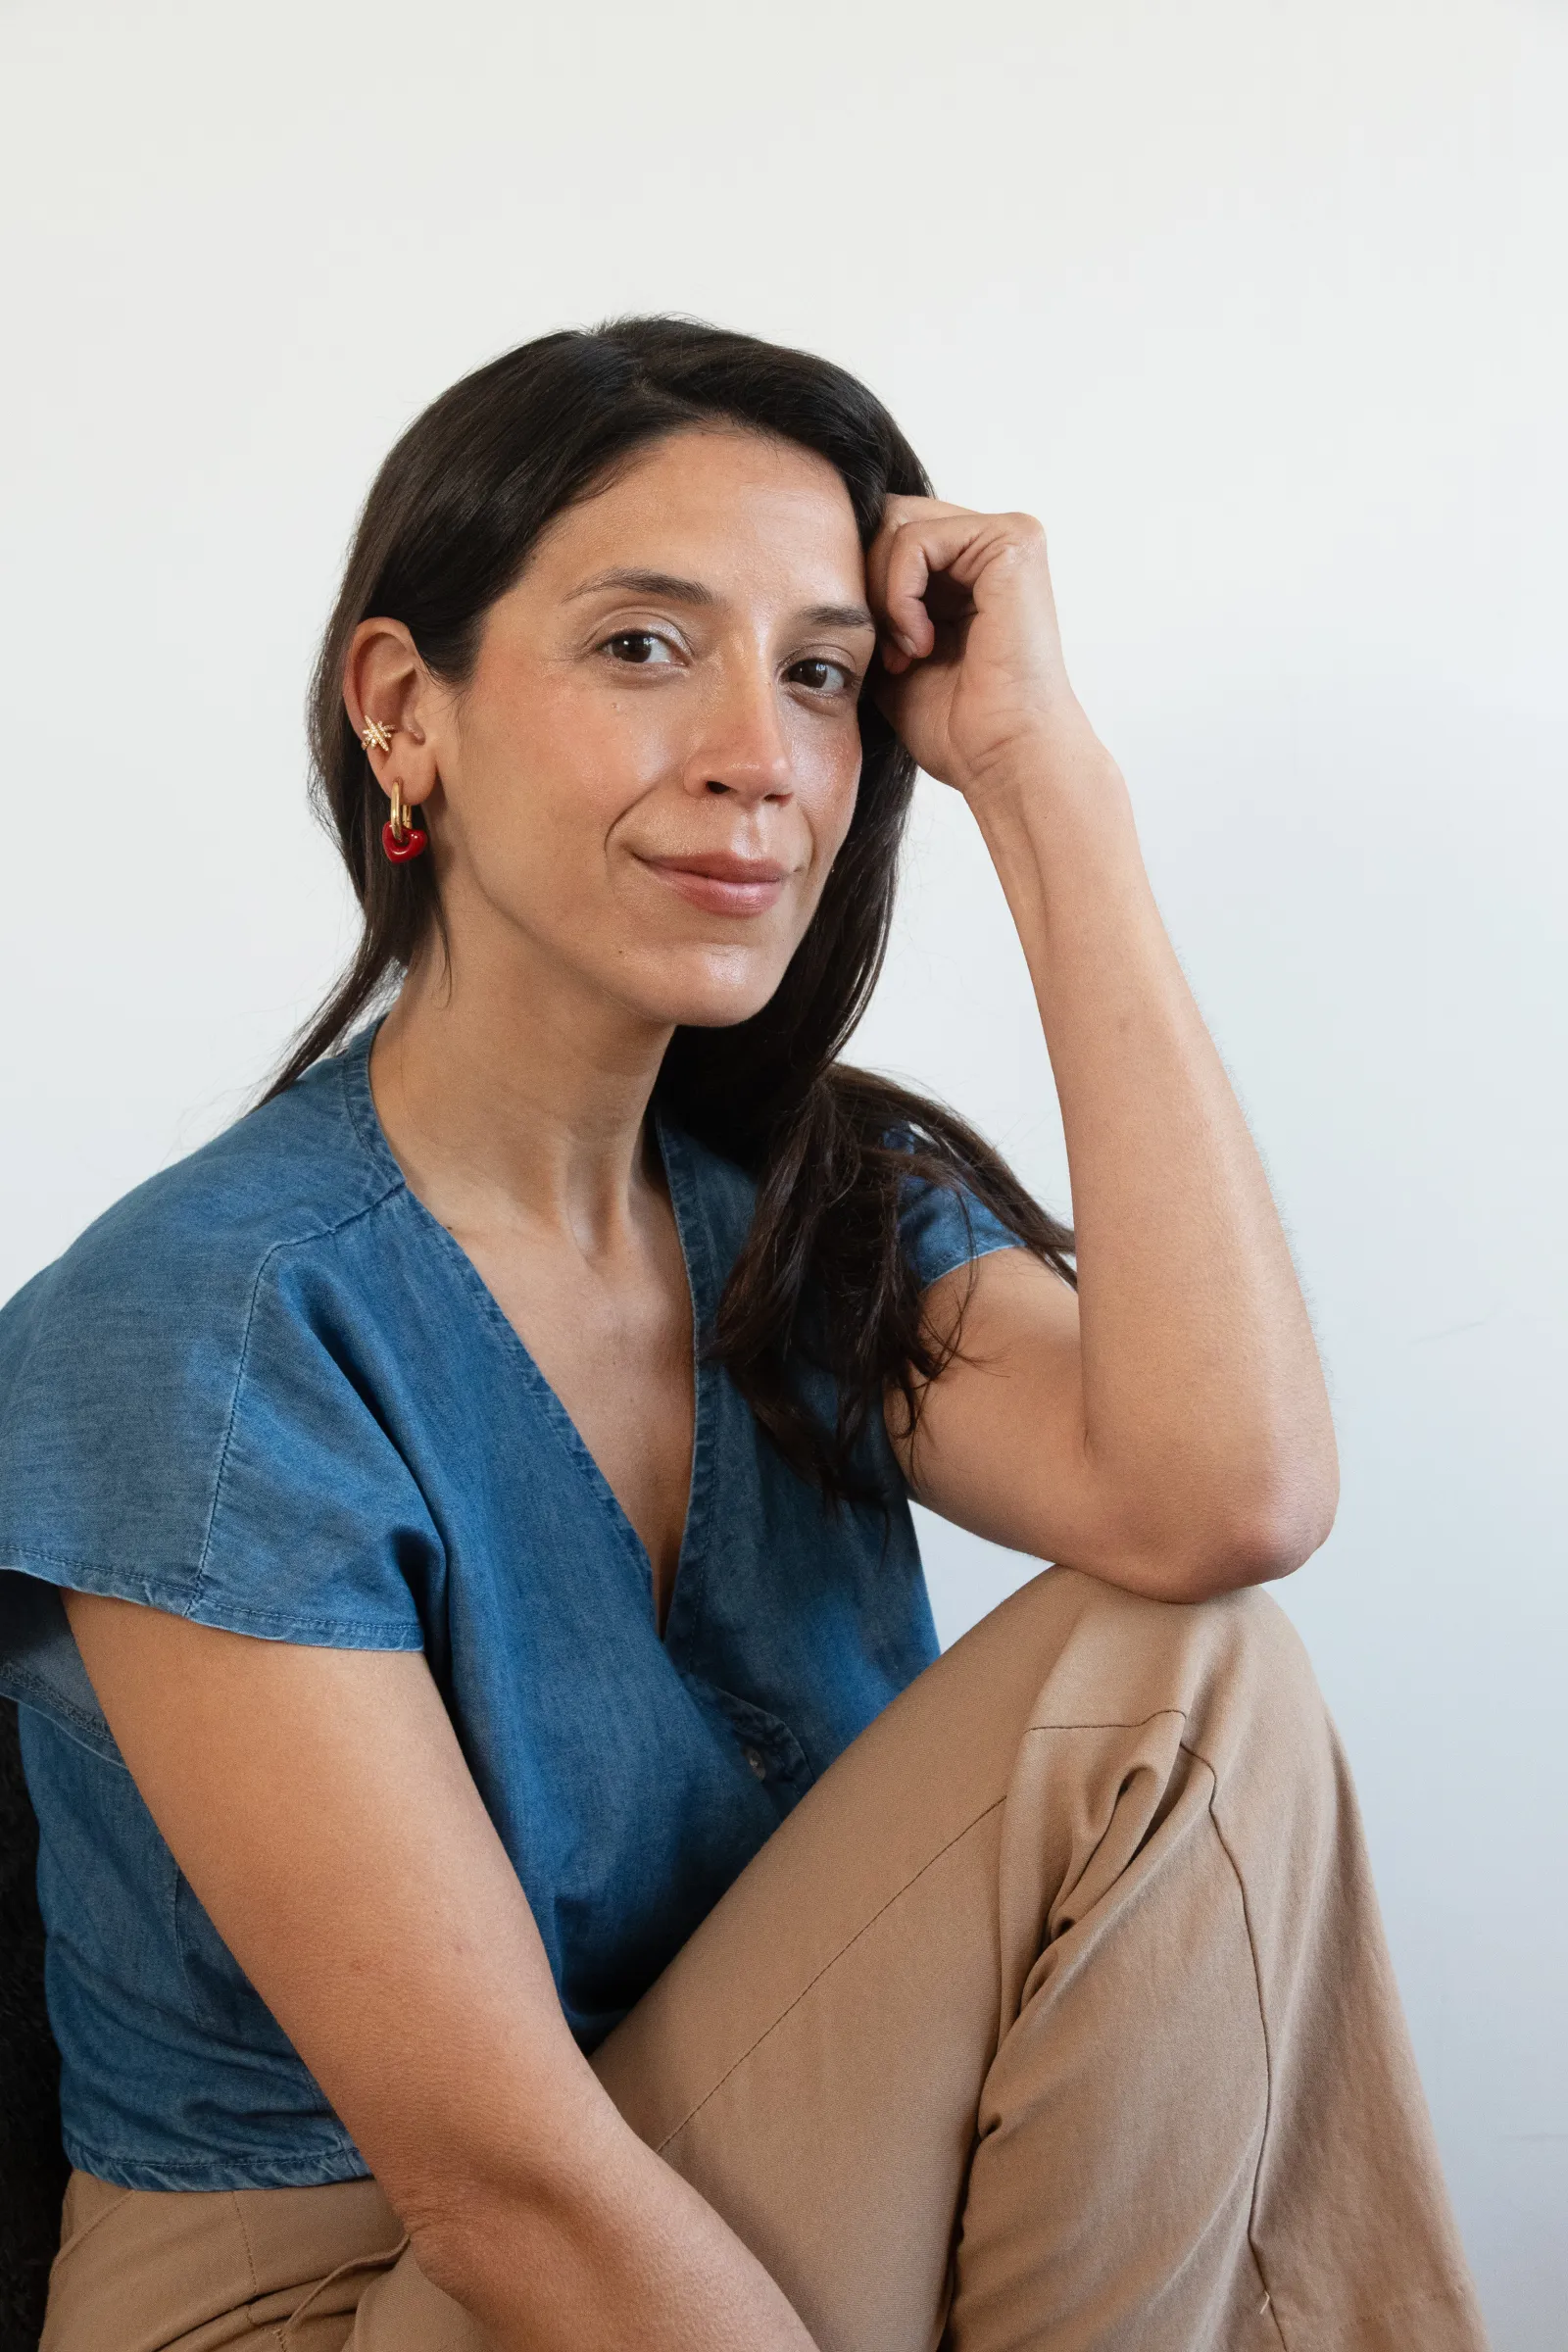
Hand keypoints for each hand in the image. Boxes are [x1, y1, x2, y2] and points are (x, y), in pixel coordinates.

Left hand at [867, 497, 1103, 802]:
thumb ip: (872, 601)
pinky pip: (916, 540)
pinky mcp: (1012, 541)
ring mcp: (1007, 536)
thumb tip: (823, 559)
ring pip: (896, 524)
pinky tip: (921, 643)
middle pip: (887, 518)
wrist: (1001, 757)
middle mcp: (991, 543)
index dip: (863, 588)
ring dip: (884, 596)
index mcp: (969, 565)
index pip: (887, 534)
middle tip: (889, 652)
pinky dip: (900, 595)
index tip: (881, 654)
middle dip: (869, 585)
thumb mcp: (892, 650)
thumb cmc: (955, 724)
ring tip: (907, 653)